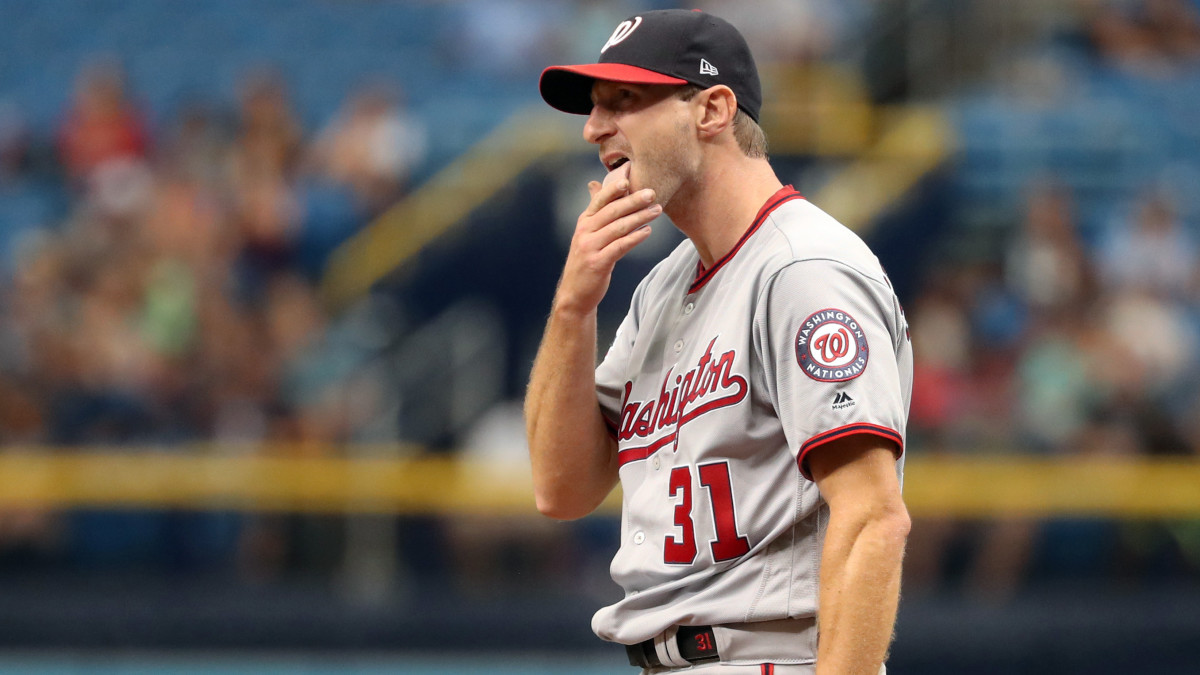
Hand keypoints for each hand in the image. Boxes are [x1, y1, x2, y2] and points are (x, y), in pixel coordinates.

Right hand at [554, 165, 660, 314]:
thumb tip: (594, 184)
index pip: (600, 200)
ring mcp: (590, 247)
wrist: (575, 293)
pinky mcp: (598, 263)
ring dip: (639, 218)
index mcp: (584, 222)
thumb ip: (594, 210)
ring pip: (618, 228)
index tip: (629, 179)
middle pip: (612, 212)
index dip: (614, 189)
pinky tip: (647, 232)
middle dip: (633, 201)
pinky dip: (635, 238)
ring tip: (656, 211)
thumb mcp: (586, 233)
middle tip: (652, 193)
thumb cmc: (586, 260)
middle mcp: (585, 232)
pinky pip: (620, 247)